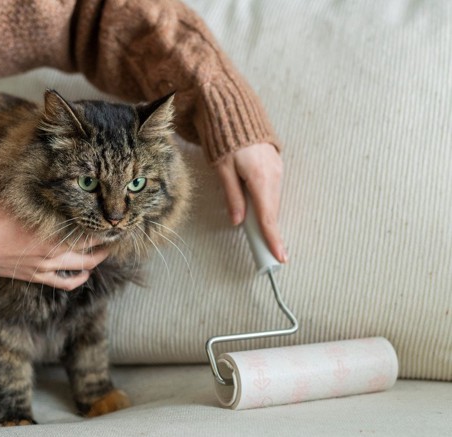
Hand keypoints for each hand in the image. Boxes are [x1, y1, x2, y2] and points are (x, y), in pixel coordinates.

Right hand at [0, 199, 107, 289]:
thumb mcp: (21, 200)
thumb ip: (41, 196)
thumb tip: (53, 180)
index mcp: (53, 233)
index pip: (89, 233)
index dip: (103, 228)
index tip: (110, 222)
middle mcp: (54, 253)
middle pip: (91, 255)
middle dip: (105, 248)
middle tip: (112, 238)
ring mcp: (46, 268)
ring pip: (81, 270)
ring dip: (94, 263)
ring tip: (101, 255)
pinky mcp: (36, 276)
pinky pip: (64, 283)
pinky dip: (77, 279)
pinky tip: (83, 275)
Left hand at [213, 143, 286, 262]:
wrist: (236, 113)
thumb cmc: (226, 140)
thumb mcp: (222, 170)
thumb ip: (232, 196)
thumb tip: (237, 221)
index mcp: (260, 179)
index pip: (268, 217)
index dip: (273, 239)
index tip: (280, 257)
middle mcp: (274, 176)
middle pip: (272, 211)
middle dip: (270, 232)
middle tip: (268, 252)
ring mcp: (278, 169)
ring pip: (273, 201)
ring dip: (267, 216)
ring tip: (259, 232)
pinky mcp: (276, 165)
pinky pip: (273, 190)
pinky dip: (266, 203)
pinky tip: (257, 208)